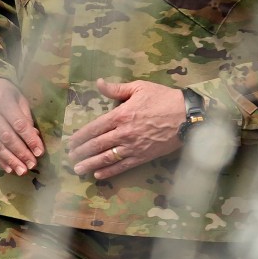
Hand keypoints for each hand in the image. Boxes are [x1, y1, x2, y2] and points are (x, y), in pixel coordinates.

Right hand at [0, 78, 44, 175]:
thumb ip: (26, 116)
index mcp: (3, 100)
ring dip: (9, 160)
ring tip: (21, 171)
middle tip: (31, 165)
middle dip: (21, 153)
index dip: (30, 139)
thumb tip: (34, 137)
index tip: (39, 152)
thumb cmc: (3, 92)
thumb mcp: (18, 98)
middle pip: (7, 136)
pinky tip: (8, 168)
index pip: (19, 124)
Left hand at [68, 79, 185, 179]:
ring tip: (78, 170)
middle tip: (70, 158)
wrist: (187, 116)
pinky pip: (123, 166)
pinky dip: (109, 171)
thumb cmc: (163, 98)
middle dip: (81, 152)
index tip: (70, 142)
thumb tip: (98, 83)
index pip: (94, 128)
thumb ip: (116, 89)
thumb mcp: (139, 87)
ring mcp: (133, 146)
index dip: (80, 136)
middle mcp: (124, 132)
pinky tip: (98, 175)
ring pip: (107, 158)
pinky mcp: (143, 156)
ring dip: (90, 164)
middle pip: (97, 144)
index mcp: (121, 115)